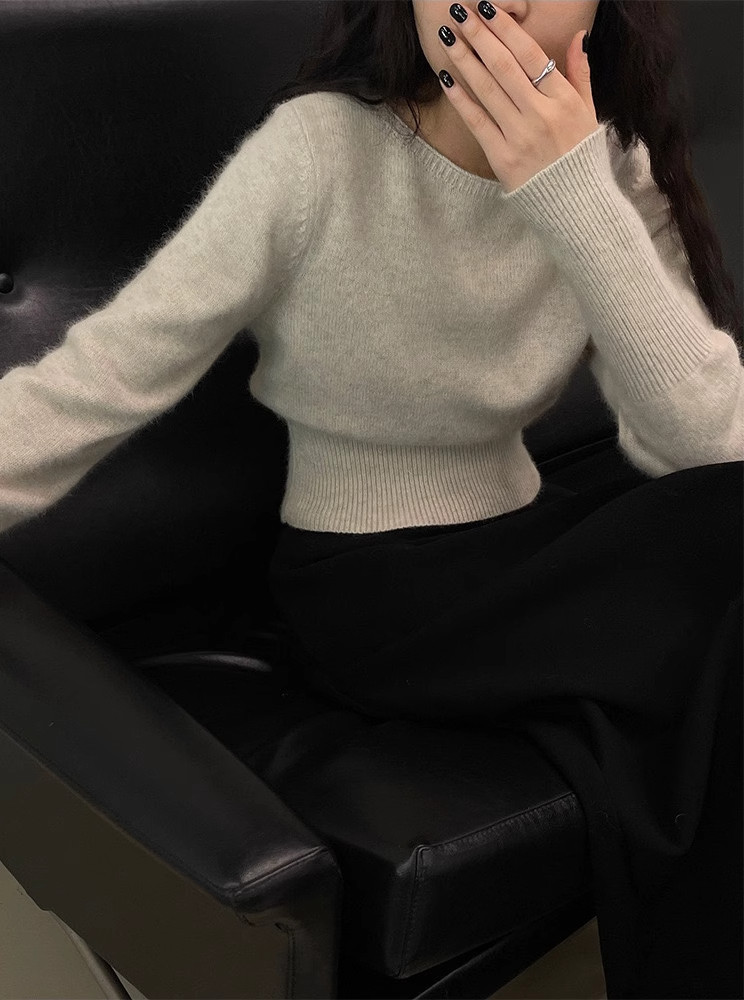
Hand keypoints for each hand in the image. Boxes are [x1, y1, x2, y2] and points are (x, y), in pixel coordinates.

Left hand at [437, 1, 599, 193]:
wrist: (575, 204)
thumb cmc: (580, 156)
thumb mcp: (588, 112)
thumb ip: (580, 73)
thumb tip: (579, 35)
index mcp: (562, 99)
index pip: (529, 55)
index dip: (506, 30)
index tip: (487, 9)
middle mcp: (540, 115)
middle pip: (504, 67)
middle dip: (479, 36)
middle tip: (459, 13)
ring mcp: (519, 137)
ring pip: (487, 90)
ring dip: (465, 60)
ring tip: (448, 36)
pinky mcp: (502, 157)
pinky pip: (477, 122)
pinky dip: (461, 99)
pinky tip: (446, 78)